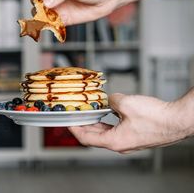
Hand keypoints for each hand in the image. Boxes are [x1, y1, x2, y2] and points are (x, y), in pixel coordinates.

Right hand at [29, 0, 124, 25]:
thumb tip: (45, 3)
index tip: (43, 5)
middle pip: (36, 5)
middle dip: (39, 12)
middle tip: (48, 15)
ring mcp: (57, 7)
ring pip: (41, 17)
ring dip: (44, 21)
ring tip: (52, 22)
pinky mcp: (63, 18)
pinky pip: (51, 25)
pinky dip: (51, 27)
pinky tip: (56, 26)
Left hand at [68, 93, 191, 152]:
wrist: (178, 120)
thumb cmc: (157, 117)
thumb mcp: (125, 103)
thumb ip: (111, 101)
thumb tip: (109, 100)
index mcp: (114, 141)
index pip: (86, 138)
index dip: (74, 129)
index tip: (66, 123)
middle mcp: (120, 144)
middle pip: (95, 136)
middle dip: (84, 124)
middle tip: (75, 115)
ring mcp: (129, 141)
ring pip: (106, 132)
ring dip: (96, 122)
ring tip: (89, 112)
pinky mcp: (136, 136)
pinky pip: (116, 129)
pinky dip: (108, 121)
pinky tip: (107, 112)